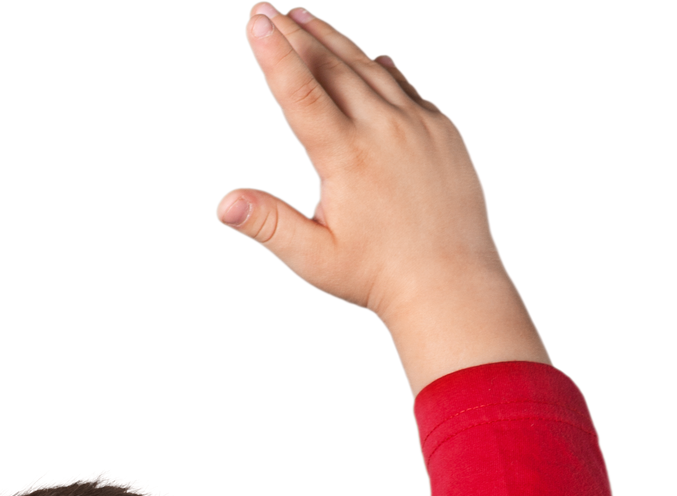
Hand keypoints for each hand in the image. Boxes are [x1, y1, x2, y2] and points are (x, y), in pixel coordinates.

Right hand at [217, 5, 512, 329]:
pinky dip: (383, 67)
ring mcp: (418, 124)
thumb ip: (268, 224)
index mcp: (347, 158)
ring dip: (335, 39)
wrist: (453, 285)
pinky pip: (408, 86)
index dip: (274, 56)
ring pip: (368, 67)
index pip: (301, 94)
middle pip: (331, 68)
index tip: (255, 20)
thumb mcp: (314, 259)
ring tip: (305, 15)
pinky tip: (370, 54)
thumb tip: (223, 204)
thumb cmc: (378, 278)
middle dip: (296, 35)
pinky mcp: (444, 129)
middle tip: (267, 7)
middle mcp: (383, 130)